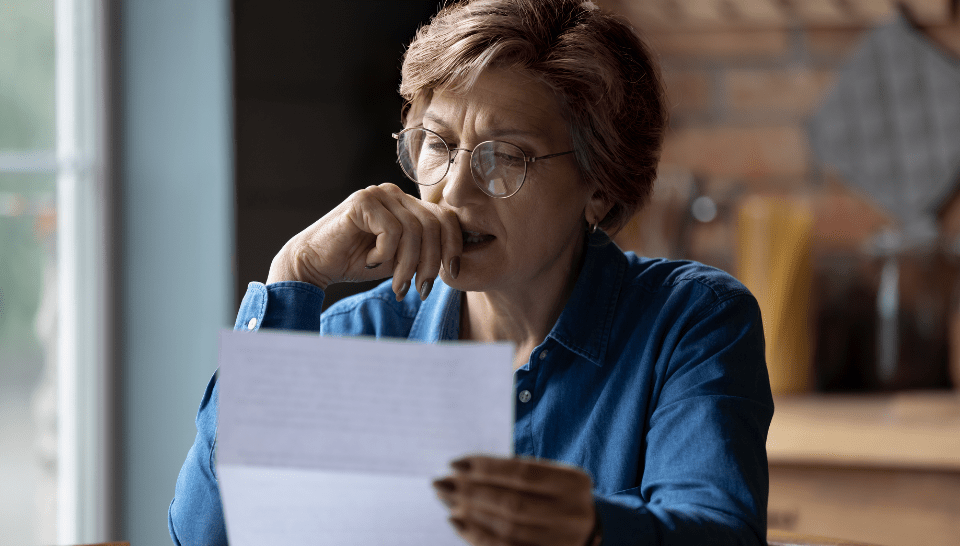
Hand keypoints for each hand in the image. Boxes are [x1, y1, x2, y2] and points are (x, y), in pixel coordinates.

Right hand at [266, 183, 461, 299]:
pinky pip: (391, 231)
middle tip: (419, 288)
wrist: (314, 264)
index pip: (446, 217)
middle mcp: (395, 193)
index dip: (453, 247)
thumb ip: (425, 253)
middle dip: (431, 262)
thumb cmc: (357, 262)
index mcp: (408, 204)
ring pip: (414, 230)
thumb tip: (457, 263)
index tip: (452, 274)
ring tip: (397, 284)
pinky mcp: (362, 202)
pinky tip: (370, 261)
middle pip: (434, 225)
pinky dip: (385, 254)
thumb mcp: (401, 259)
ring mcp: (378, 194)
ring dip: (408, 265)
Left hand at [433, 455, 596, 545]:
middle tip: (442, 484)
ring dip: (471, 514)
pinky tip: (459, 524)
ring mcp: (561, 540)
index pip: (522, 473)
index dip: (486, 468)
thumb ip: (514, 473)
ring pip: (507, 528)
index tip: (454, 463)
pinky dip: (478, 536)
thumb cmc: (557, 495)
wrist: (588, 531)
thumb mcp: (549, 477)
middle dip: (471, 492)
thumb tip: (462, 471)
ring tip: (447, 502)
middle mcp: (571, 513)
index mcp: (572, 483)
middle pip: (512, 503)